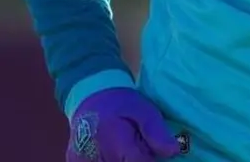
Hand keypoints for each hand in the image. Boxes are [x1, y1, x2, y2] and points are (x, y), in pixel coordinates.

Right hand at [67, 88, 185, 160]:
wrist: (90, 94)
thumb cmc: (120, 102)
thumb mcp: (143, 110)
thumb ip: (156, 131)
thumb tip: (173, 151)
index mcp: (116, 144)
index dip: (151, 160)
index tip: (152, 151)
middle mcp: (97, 157)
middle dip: (135, 158)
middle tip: (137, 146)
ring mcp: (83, 161)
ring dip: (121, 158)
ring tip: (124, 147)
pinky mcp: (76, 161)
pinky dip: (108, 158)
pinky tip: (112, 151)